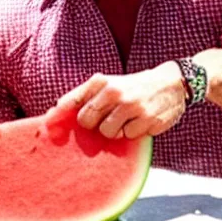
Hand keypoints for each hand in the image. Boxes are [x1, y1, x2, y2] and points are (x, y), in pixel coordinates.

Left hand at [55, 61, 186, 139]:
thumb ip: (82, 95)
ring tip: (124, 119)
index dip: (59, 116)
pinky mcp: (148, 121)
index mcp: (101, 82)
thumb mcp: (106, 83)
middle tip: (104, 118)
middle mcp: (115, 93)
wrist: (172, 84)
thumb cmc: (131, 86)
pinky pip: (129, 137)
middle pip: (87, 122)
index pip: (73, 102)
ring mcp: (132, 107)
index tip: (50, 124)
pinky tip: (139, 121)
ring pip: (108, 133)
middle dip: (93, 125)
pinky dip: (132, 133)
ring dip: (114, 131)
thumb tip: (56, 109)